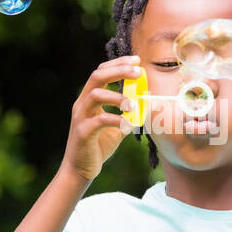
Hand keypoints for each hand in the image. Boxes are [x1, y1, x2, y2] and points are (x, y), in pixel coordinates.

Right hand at [61, 55, 141, 182]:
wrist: (80, 170)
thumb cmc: (98, 146)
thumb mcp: (118, 127)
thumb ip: (130, 114)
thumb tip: (151, 102)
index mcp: (89, 99)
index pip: (101, 72)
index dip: (118, 63)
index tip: (136, 61)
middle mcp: (82, 104)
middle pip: (97, 76)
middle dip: (118, 70)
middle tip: (138, 72)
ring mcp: (80, 117)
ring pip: (95, 94)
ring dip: (117, 96)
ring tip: (133, 105)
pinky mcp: (83, 132)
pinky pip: (99, 120)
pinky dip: (116, 119)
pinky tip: (127, 125)